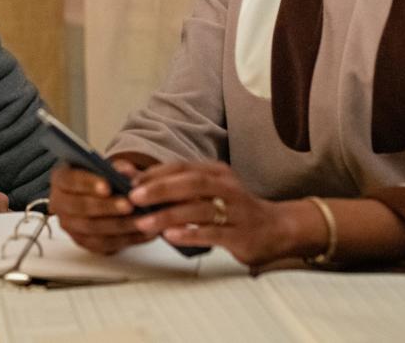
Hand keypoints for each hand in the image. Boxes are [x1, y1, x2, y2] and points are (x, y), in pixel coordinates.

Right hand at [49, 160, 149, 253]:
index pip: (70, 180)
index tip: (108, 186)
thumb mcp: (109, 166)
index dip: (88, 184)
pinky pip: (104, 244)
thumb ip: (117, 167)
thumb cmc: (101, 177)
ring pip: (93, 229)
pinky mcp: (82, 242)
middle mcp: (59, 203)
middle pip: (80, 207)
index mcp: (61, 178)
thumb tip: (126, 172)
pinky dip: (126, 239)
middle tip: (129, 205)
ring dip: (119, 225)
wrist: (97, 195)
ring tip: (141, 220)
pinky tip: (143, 232)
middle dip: (107, 207)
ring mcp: (69, 225)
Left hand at [128, 161, 308, 266]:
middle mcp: (227, 187)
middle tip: (133, 197)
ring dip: (168, 215)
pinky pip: (212, 233)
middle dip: (159, 189)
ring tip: (144, 222)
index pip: (181, 167)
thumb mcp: (209, 191)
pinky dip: (190, 233)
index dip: (154, 173)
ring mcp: (235, 211)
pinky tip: (171, 237)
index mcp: (216, 172)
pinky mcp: (240, 234)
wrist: (276, 229)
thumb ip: (178, 187)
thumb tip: (136, 181)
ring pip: (198, 209)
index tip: (128, 181)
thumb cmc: (234, 209)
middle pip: (190, 182)